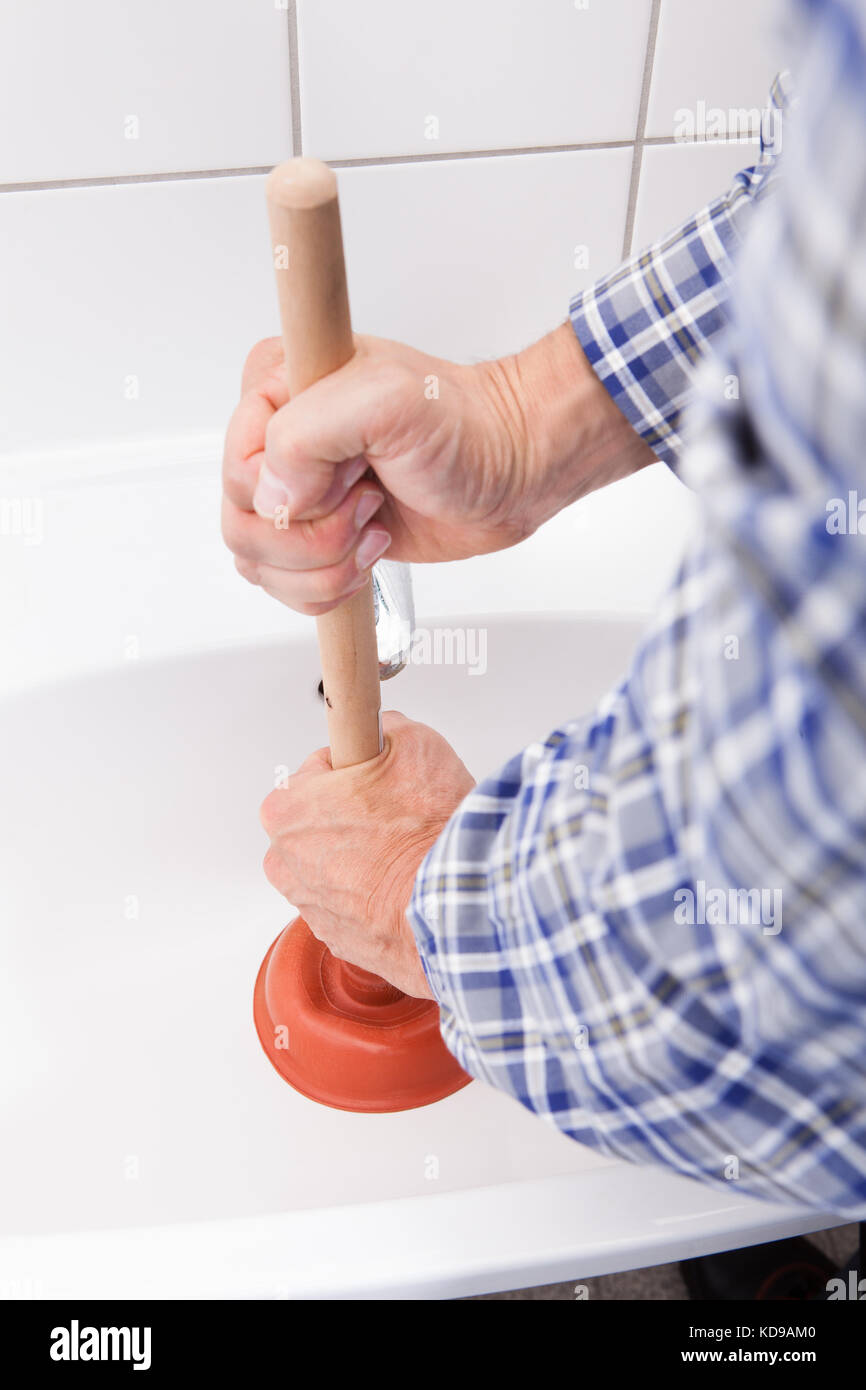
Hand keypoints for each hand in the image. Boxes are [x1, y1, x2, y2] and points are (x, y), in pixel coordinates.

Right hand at [223, 325, 652, 614]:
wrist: (511, 471)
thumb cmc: (465, 428)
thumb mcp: (388, 401)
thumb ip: (306, 434)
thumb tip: (271, 497)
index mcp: (277, 386)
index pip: (238, 468)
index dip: (292, 491)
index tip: (352, 472)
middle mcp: (278, 439)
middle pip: (242, 523)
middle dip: (313, 535)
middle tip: (368, 502)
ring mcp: (297, 492)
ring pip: (259, 563)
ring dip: (324, 564)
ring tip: (374, 525)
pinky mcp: (317, 536)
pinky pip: (284, 585)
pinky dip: (329, 587)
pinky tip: (371, 551)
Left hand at [259, 712, 475, 997]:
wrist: (457, 905)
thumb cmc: (428, 835)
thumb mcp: (415, 744)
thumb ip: (386, 729)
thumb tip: (388, 735)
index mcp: (288, 810)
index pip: (319, 769)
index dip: (358, 767)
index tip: (380, 776)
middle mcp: (286, 862)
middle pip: (321, 819)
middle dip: (354, 814)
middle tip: (398, 813)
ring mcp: (310, 905)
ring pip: (335, 865)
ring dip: (363, 856)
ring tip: (406, 851)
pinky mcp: (338, 938)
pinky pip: (352, 904)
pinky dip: (373, 895)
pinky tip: (405, 883)